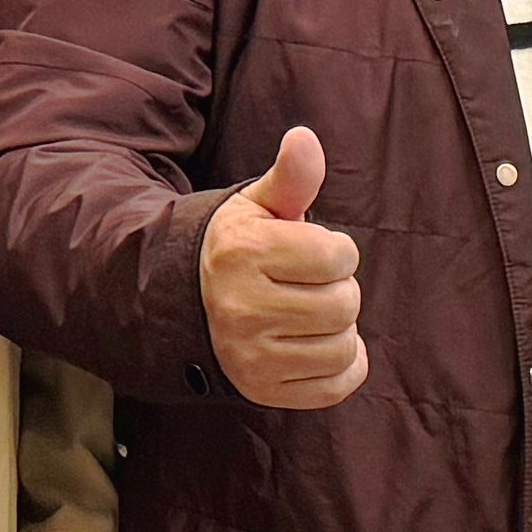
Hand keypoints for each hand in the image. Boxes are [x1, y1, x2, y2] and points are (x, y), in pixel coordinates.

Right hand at [200, 125, 367, 407]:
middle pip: (344, 304)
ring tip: (309, 314)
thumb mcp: (258, 206)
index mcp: (244, 253)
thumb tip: (304, 139)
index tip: (310, 252)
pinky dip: (341, 366)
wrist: (187, 305)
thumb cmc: (239, 247)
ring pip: (343, 347)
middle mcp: (242, 309)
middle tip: (309, 285)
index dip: (335, 250)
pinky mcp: (263, 392)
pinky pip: (336, 385)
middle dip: (337, 289)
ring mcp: (250, 357)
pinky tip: (316, 345)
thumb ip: (290, 177)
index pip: (337, 255)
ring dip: (339, 329)